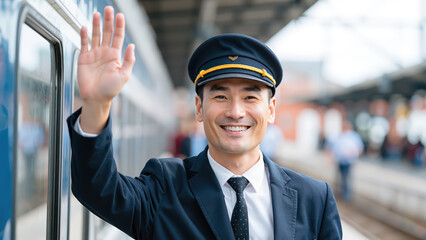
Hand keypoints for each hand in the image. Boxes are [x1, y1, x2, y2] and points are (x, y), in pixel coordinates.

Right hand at [78, 6, 134, 132]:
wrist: (96, 98)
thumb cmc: (111, 89)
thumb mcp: (124, 76)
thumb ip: (129, 60)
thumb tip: (132, 45)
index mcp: (115, 56)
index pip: (118, 37)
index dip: (119, 26)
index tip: (120, 15)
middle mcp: (105, 52)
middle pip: (107, 32)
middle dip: (108, 21)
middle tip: (108, 9)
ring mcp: (94, 54)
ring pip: (95, 35)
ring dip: (96, 25)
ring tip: (97, 14)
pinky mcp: (84, 58)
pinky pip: (84, 44)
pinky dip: (84, 35)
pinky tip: (85, 27)